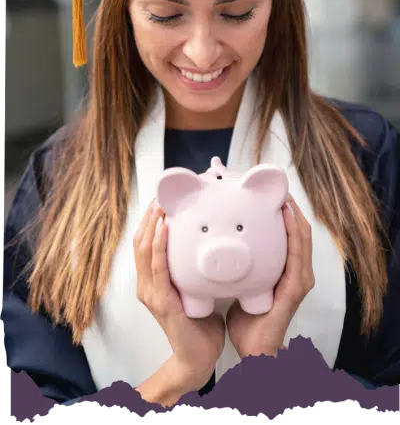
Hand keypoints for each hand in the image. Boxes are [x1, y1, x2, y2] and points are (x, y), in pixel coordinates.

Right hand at [134, 199, 225, 395]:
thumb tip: (208, 244)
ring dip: (151, 225)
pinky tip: (163, 229)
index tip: (160, 202)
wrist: (198, 359)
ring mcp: (152, 294)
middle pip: (140, 243)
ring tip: (160, 205)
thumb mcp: (193, 289)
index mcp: (152, 282)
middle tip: (160, 197)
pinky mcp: (162, 302)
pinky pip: (158, 269)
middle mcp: (147, 286)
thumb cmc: (199, 324)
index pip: (145, 244)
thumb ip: (193, 270)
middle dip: (148, 218)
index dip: (149, 221)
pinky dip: (158, 246)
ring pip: (144, 251)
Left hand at [226, 195, 314, 357]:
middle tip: (275, 187)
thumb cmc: (246, 319)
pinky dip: (293, 234)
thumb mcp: (243, 283)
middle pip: (298, 230)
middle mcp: (296, 272)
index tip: (268, 192)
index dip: (282, 211)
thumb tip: (219, 239)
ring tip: (282, 195)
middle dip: (289, 207)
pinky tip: (285, 217)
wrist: (252, 351)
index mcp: (285, 269)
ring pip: (302, 238)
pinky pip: (296, 256)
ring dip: (293, 214)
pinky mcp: (294, 289)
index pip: (287, 232)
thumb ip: (240, 264)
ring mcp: (298, 280)